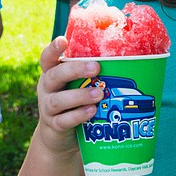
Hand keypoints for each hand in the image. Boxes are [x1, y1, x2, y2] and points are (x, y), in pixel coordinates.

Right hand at [35, 37, 103, 155]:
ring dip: (80, 96)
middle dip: (75, 70)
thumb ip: (90, 74)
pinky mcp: (54, 125)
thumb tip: (128, 59)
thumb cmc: (75, 102)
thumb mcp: (77, 85)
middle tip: (95, 67)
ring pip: (58, 100)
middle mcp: (47, 89)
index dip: (53, 49)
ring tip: (99, 94)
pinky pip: (64, 120)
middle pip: (54, 76)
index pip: (47, 59)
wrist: (59, 135)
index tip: (63, 40)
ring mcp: (48, 108)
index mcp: (52, 74)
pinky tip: (92, 111)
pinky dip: (78, 115)